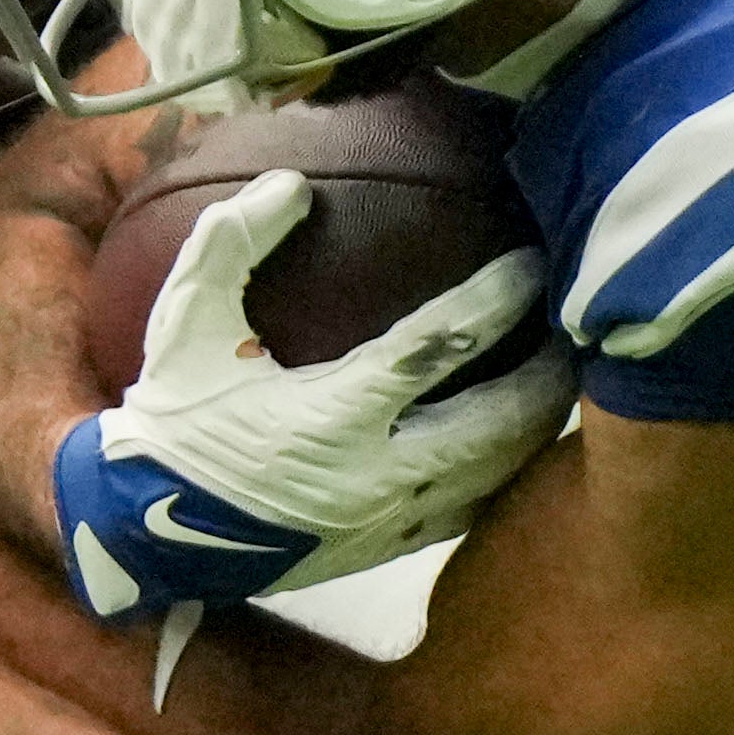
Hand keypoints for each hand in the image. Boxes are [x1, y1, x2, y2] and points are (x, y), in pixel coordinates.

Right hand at [53, 169, 574, 619]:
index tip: (534, 262)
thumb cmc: (173, 418)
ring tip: (573, 378)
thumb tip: (292, 183)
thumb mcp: (184, 321)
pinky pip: (468, 509)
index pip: (437, 349)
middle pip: (495, 425)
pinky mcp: (386, 551)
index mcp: (330, 416)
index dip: (495, 303)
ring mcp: (386, 521)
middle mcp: (373, 476)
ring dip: (538, 426)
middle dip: (547, 375)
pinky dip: (504, 470)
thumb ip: (233, 243)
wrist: (146, 532)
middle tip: (587, 326)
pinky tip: (524, 437)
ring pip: (494, 475)